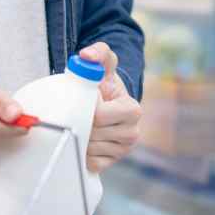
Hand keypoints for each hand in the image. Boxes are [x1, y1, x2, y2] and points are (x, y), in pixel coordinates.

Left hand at [80, 42, 140, 172]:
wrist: (109, 101)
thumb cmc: (105, 82)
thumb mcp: (104, 64)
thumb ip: (98, 52)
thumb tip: (86, 55)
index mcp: (133, 110)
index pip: (100, 115)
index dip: (87, 106)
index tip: (86, 98)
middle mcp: (133, 132)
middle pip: (93, 133)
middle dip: (82, 120)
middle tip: (82, 110)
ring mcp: (124, 150)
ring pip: (90, 148)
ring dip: (80, 135)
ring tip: (84, 121)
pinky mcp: (112, 162)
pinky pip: (89, 161)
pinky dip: (82, 151)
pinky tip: (85, 137)